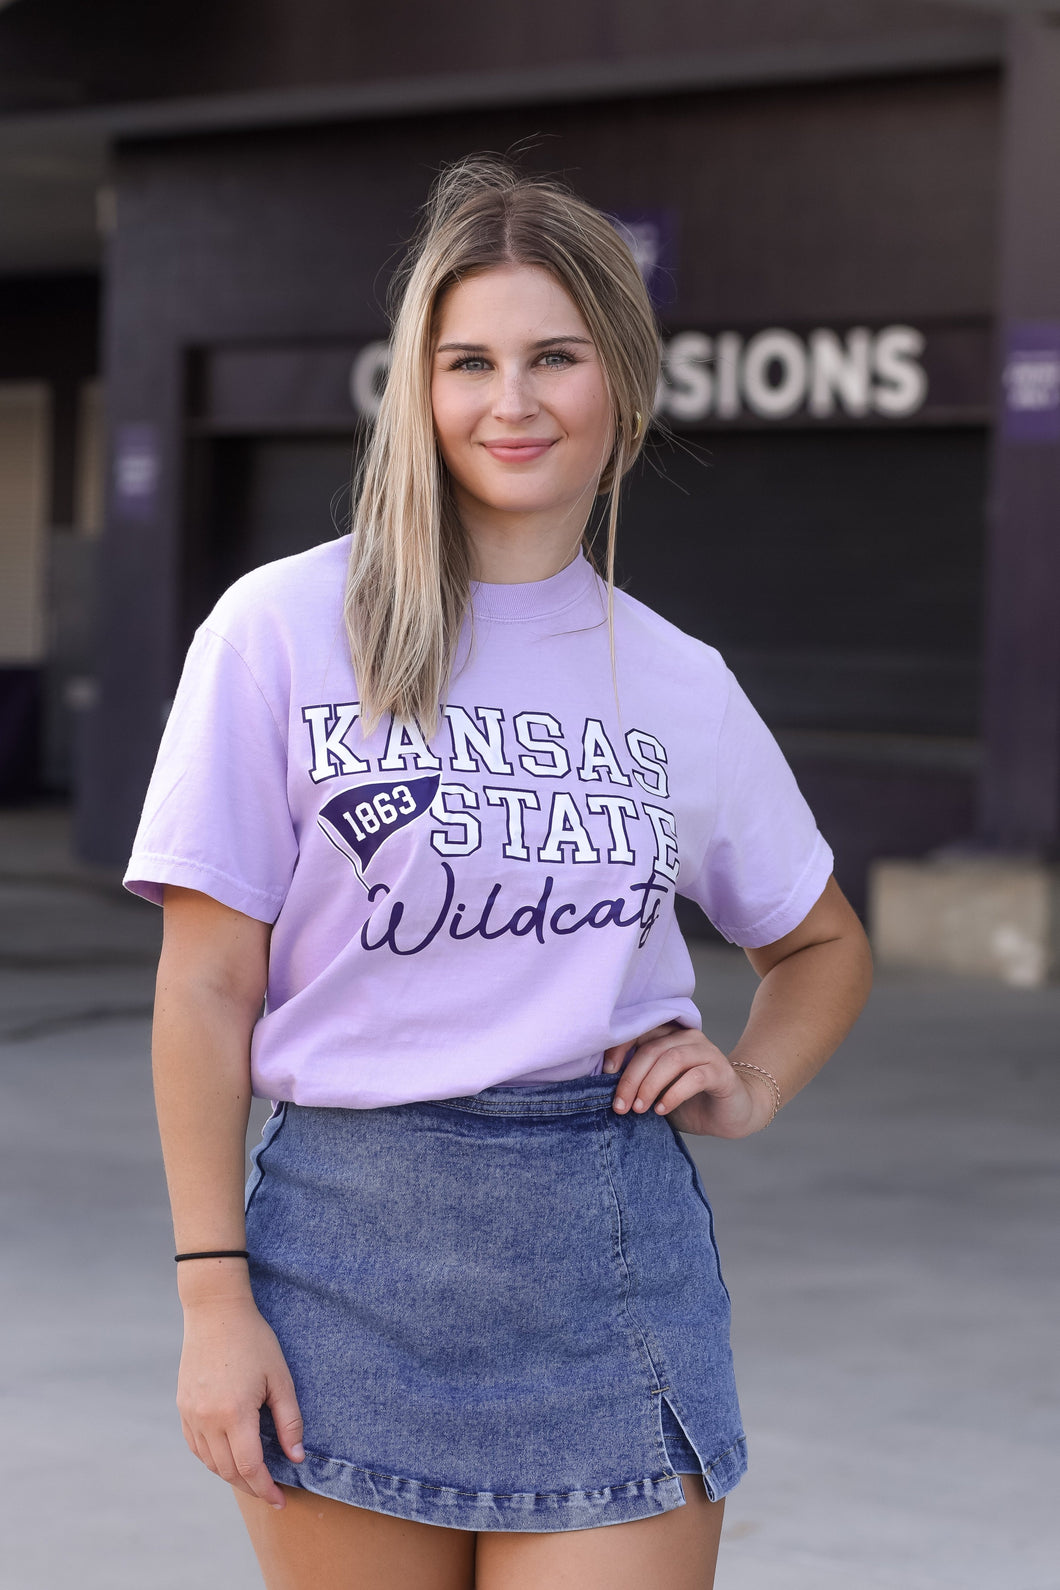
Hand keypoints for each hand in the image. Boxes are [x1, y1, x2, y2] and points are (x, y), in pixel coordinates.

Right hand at [177, 1293, 304, 1509]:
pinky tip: (228, 1456)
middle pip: (229, 1470)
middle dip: (252, 1486)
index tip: (280, 1500)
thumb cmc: (254, 1340)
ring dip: (231, 1475)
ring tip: (253, 1476)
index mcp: (235, 1413)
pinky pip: (196, 1446)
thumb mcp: (280, 1378)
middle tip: (270, 1492)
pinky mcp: (182, 1407)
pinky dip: (212, 1459)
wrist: (215, 1311)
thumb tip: (296, 1457)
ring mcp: (191, 1414)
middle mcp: (207, 1419)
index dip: (266, 1489)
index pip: (250, 1467)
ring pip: (210, 1462)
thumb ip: (289, 1421)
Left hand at [602, 1022, 774, 1137]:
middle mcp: (688, 1037)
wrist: (730, 1114)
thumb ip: (637, 1079)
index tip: (605, 1073)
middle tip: (619, 1106)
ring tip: (639, 1109)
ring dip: (650, 1086)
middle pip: (651, 1049)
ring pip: (671, 1059)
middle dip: (631, 1078)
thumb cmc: (687, 1100)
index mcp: (669, 1034)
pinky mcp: (721, 1072)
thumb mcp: (656, 1089)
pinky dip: (673, 1094)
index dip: (619, 1048)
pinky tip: (662, 1109)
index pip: (638, 1030)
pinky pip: (694, 1077)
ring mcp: (707, 1052)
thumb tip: (601, 1085)